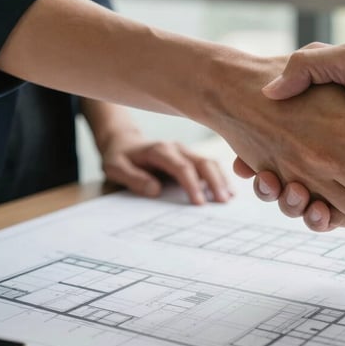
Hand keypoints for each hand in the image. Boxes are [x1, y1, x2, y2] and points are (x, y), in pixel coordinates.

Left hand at [99, 131, 232, 203]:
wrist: (124, 142)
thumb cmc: (119, 158)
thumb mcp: (115, 167)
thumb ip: (132, 178)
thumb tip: (155, 190)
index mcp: (160, 150)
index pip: (181, 167)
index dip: (192, 184)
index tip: (199, 203)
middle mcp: (177, 147)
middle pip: (202, 162)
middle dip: (215, 181)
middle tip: (223, 201)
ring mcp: (186, 151)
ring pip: (210, 162)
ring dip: (221, 179)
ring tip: (230, 198)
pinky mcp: (191, 157)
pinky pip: (209, 165)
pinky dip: (220, 177)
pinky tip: (228, 191)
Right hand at [205, 53, 344, 229]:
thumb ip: (309, 65)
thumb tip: (271, 91)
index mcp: (329, 126)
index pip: (281, 148)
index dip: (260, 160)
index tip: (244, 163)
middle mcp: (339, 153)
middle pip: (293, 182)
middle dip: (274, 190)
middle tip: (266, 182)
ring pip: (315, 204)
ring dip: (297, 208)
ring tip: (292, 194)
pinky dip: (329, 220)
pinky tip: (317, 210)